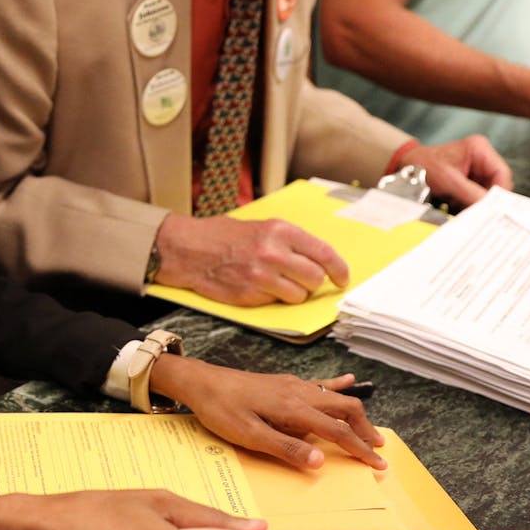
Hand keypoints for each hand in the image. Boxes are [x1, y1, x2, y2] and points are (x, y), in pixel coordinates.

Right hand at [153, 215, 348, 305]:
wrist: (188, 249)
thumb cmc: (222, 236)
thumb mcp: (261, 226)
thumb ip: (289, 241)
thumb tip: (318, 258)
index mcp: (280, 231)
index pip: (324, 254)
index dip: (339, 270)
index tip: (342, 278)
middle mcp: (274, 253)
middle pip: (315, 278)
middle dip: (312, 282)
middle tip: (302, 280)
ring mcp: (261, 277)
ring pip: (299, 296)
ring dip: (293, 293)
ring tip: (277, 283)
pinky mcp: (249, 295)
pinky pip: (276, 303)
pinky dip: (272, 299)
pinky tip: (258, 286)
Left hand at [153, 357, 385, 469]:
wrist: (200, 382)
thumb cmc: (220, 410)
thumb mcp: (249, 435)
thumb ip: (286, 448)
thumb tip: (320, 462)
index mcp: (294, 408)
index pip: (338, 431)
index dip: (360, 449)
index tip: (378, 464)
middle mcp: (299, 393)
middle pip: (345, 409)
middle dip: (365, 430)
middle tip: (378, 451)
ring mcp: (292, 385)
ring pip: (335, 397)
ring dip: (354, 414)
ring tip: (369, 430)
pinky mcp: (282, 383)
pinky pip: (316, 383)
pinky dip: (336, 385)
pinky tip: (347, 380)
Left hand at [402, 135, 510, 208]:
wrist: (407, 167)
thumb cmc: (424, 166)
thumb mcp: (448, 181)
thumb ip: (471, 194)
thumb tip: (490, 209)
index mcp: (479, 149)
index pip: (502, 173)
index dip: (500, 192)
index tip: (496, 208)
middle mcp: (482, 157)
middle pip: (497, 183)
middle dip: (487, 198)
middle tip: (479, 212)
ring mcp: (477, 169)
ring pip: (487, 191)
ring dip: (477, 202)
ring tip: (461, 206)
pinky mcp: (471, 179)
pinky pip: (477, 195)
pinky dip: (469, 202)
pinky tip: (457, 205)